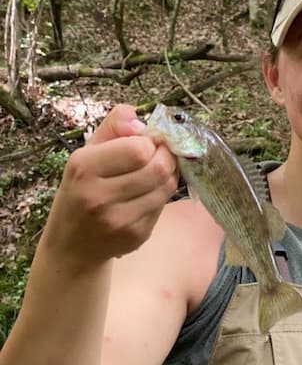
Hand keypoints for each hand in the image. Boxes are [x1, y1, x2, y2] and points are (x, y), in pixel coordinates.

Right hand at [43, 104, 178, 267]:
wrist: (71, 245)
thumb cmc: (81, 189)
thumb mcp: (87, 152)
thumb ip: (113, 126)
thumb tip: (139, 119)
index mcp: (84, 168)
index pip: (139, 149)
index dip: (150, 142)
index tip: (147, 142)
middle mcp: (99, 197)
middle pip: (158, 168)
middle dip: (166, 157)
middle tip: (160, 154)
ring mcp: (120, 220)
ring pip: (166, 187)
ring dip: (168, 175)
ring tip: (154, 172)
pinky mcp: (136, 236)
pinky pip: (163, 206)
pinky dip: (161, 196)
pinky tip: (146, 195)